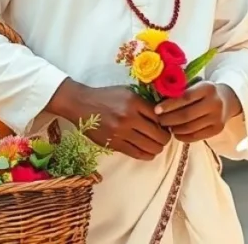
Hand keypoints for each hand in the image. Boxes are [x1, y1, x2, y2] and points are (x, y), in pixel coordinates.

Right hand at [48, 80, 169, 160]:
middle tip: (164, 137)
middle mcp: (129, 117)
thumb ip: (144, 103)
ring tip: (156, 145)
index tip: (167, 125)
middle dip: (165, 138)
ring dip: (157, 148)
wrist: (81, 104)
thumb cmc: (106, 96)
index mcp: (134, 102)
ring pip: (150, 147)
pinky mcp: (113, 144)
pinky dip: (147, 155)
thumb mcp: (127, 92)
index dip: (166, 123)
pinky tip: (148, 152)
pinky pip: (136, 154)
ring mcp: (121, 132)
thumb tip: (163, 117)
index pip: (160, 117)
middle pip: (158, 135)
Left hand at [154, 81, 240, 143]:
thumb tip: (157, 97)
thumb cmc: (204, 91)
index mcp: (207, 88)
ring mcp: (217, 118)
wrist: (226, 99)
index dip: (169, 105)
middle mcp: (214, 103)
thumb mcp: (195, 84)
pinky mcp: (217, 129)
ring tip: (166, 126)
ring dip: (174, 128)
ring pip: (190, 128)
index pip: (185, 97)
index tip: (156, 110)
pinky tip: (175, 132)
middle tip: (158, 120)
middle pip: (186, 115)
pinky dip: (182, 136)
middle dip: (169, 119)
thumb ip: (180, 89)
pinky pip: (196, 136)